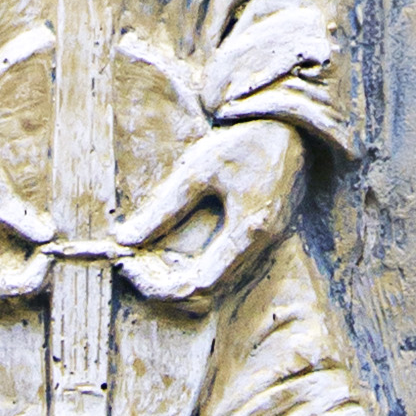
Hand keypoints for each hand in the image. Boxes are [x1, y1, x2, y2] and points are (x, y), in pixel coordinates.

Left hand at [113, 118, 304, 309]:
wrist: (290, 124)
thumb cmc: (245, 141)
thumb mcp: (199, 170)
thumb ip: (164, 209)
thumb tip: (126, 239)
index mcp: (249, 231)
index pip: (199, 284)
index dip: (161, 284)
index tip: (130, 266)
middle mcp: (263, 246)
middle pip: (208, 291)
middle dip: (166, 283)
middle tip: (133, 265)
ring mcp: (268, 243)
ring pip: (219, 283)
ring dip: (182, 277)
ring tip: (149, 259)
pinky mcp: (266, 236)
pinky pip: (228, 268)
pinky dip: (200, 268)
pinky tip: (177, 251)